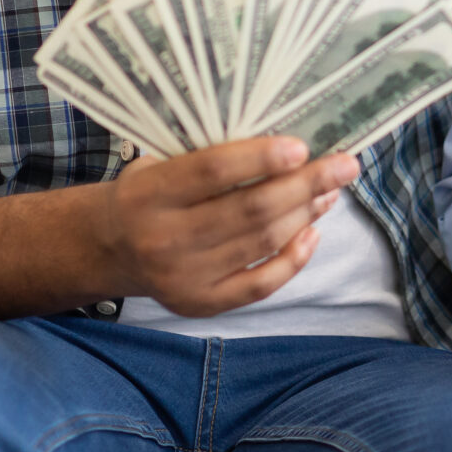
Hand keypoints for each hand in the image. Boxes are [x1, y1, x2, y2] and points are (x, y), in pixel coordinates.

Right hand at [94, 137, 355, 317]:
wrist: (107, 247)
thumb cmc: (146, 192)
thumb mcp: (158, 162)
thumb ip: (207, 154)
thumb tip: (286, 146)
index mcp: (148, 194)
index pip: (213, 170)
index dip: (261, 157)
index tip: (302, 146)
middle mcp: (163, 239)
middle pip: (250, 210)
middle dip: (306, 185)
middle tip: (344, 166)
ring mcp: (183, 277)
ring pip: (261, 243)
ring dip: (305, 215)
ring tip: (330, 191)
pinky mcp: (200, 304)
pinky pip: (260, 284)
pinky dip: (293, 258)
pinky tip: (312, 232)